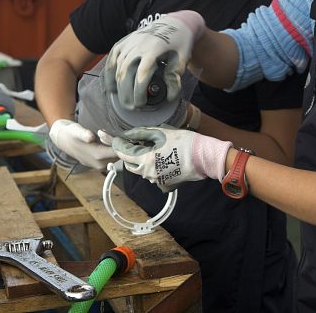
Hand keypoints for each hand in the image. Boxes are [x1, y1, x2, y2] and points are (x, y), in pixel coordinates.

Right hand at [48, 119, 116, 169]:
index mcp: (97, 156)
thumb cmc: (71, 134)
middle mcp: (100, 164)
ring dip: (114, 147)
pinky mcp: (99, 165)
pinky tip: (103, 141)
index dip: (119, 142)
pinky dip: (110, 150)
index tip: (113, 132)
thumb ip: (84, 134)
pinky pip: (111, 158)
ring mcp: (100, 166)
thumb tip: (90, 137)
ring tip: (104, 136)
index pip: (118, 152)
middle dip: (117, 144)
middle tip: (108, 132)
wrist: (64, 141)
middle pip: (118, 155)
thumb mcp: (77, 131)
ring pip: (116, 156)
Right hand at [105, 11, 204, 109]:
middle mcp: (138, 44)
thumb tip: (169, 96)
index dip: (139, 91)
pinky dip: (109, 73)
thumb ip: (175, 77)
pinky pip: (112, 58)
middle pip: (126, 72)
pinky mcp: (124, 41)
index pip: (142, 73)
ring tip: (123, 101)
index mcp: (154, 48)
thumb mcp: (182, 59)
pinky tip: (111, 87)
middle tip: (131, 107)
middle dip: (126, 93)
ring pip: (117, 66)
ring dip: (118, 86)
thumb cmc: (180, 43)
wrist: (174, 23)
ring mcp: (129, 42)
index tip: (141, 104)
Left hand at [111, 126, 231, 192]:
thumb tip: (127, 134)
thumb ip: (140, 134)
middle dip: (126, 153)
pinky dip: (150, 166)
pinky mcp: (163, 183)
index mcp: (145, 159)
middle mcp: (147, 173)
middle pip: (128, 163)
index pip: (122, 152)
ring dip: (138, 160)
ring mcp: (155, 180)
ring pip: (139, 170)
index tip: (112, 136)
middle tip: (129, 142)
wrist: (203, 157)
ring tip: (146, 147)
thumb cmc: (183, 142)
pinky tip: (159, 157)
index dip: (115, 143)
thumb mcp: (160, 132)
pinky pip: (150, 175)